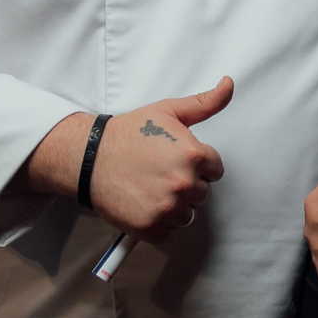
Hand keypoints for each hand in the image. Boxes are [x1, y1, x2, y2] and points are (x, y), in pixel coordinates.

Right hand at [89, 77, 233, 242]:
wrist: (89, 157)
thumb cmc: (128, 133)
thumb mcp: (168, 111)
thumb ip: (204, 103)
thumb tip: (228, 84)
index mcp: (192, 155)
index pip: (215, 170)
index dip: (198, 164)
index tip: (177, 161)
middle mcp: (183, 184)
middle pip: (203, 193)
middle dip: (187, 184)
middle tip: (160, 173)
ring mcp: (167, 208)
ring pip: (188, 215)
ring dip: (175, 206)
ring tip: (152, 188)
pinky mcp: (152, 228)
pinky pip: (170, 233)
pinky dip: (160, 223)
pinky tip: (145, 204)